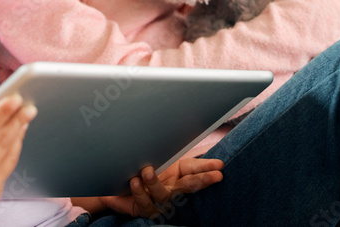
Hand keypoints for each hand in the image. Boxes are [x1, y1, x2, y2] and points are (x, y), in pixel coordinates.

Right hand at [0, 95, 35, 223]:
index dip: (2, 112)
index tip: (16, 98)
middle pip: (3, 141)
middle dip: (18, 121)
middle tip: (29, 105)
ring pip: (9, 154)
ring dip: (19, 133)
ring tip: (25, 117)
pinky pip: (8, 166)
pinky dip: (14, 149)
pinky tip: (16, 135)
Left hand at [97, 158, 223, 218]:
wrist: (118, 187)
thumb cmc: (141, 167)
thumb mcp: (156, 155)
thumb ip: (166, 146)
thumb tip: (184, 130)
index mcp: (177, 175)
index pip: (194, 170)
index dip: (207, 168)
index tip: (220, 166)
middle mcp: (172, 190)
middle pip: (188, 186)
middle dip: (202, 180)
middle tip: (216, 176)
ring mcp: (159, 202)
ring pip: (163, 195)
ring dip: (155, 183)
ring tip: (146, 171)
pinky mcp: (145, 209)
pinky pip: (144, 204)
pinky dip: (139, 193)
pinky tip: (135, 182)